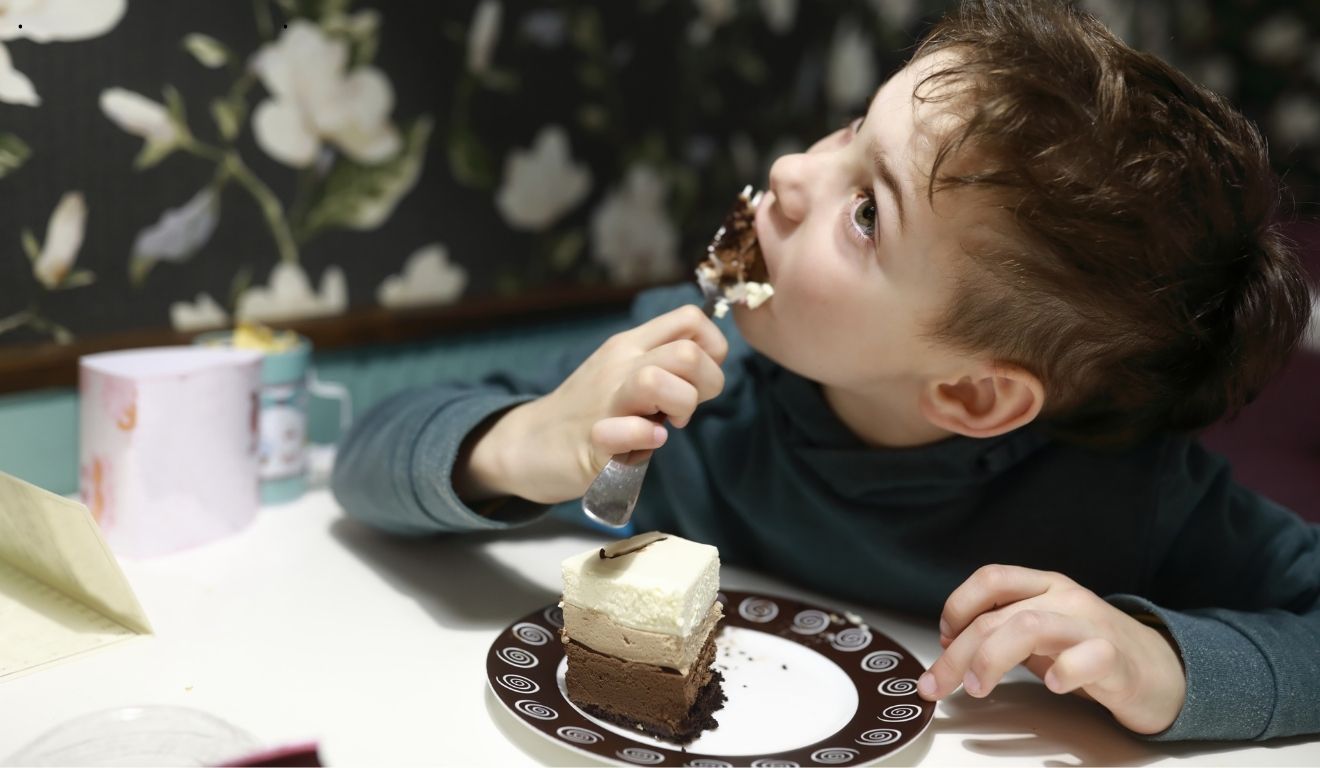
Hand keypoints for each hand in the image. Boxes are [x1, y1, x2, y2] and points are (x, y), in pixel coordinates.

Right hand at [458, 305, 726, 504]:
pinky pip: (627, 431)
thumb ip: (664, 365)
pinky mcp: (593, 442)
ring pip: (657, 380)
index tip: (701, 380)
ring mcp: (605, 402)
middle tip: (687, 409)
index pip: (690, 319)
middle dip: (708, 384)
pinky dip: (645, 438)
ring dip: (680, 406)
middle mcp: (619, 365)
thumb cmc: (590, 411)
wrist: (530, 444)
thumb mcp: (626, 372)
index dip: (713, 349)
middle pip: (687, 352)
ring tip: (668, 424)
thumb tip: (710, 366)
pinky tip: (647, 443)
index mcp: (631, 345)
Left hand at [917, 565, 1185, 734]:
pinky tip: (1052, 686)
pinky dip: (1064, 671)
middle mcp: (1065, 598)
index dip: (957, 606)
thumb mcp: (1042, 631)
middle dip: (957, 654)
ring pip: (1030, 626)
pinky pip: (1089, 656)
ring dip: (991, 659)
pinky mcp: (1117, 658)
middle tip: (937, 685)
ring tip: (977, 688)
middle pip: (996, 616)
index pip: (991, 578)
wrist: (1160, 671)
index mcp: (1044, 586)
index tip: (944, 640)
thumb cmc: (1091, 650)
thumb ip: (1003, 630)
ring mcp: (1091, 626)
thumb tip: (951, 646)